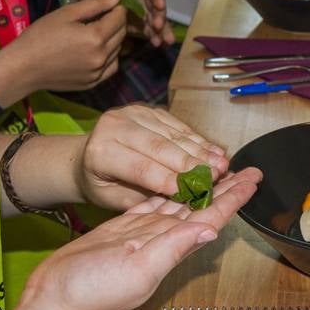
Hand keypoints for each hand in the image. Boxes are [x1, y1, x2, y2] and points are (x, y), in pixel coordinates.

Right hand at [3, 0, 126, 93]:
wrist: (23, 68)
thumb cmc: (41, 35)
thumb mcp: (67, 13)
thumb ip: (96, 3)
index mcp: (95, 37)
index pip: (120, 17)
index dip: (116, 7)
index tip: (106, 4)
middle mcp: (101, 57)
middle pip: (122, 33)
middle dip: (116, 21)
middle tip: (100, 16)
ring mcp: (98, 73)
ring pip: (118, 50)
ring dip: (112, 39)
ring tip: (94, 32)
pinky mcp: (92, 83)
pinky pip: (111, 67)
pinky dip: (109, 56)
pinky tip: (94, 50)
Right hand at [17, 167, 260, 309]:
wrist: (55, 300)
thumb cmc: (92, 293)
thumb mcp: (139, 269)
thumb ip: (174, 248)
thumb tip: (210, 229)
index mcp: (170, 248)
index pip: (210, 217)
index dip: (233, 198)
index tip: (252, 179)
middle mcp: (162, 240)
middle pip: (201, 207)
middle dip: (224, 188)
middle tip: (244, 167)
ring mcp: (143, 234)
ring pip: (179, 203)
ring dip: (200, 187)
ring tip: (216, 169)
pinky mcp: (124, 229)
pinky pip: (153, 204)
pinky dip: (167, 190)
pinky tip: (175, 181)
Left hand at [69, 0, 173, 46]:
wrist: (80, 5)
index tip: (160, 6)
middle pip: (155, 6)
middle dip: (160, 16)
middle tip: (159, 27)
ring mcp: (139, 12)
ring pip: (154, 20)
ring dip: (160, 30)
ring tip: (163, 41)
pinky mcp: (136, 25)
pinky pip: (147, 31)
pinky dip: (152, 37)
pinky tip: (156, 44)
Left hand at [76, 104, 231, 209]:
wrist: (86, 156)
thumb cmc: (100, 182)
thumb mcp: (114, 199)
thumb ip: (145, 198)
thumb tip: (181, 201)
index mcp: (102, 152)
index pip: (141, 167)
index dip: (170, 179)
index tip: (194, 192)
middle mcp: (115, 126)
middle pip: (161, 146)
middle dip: (192, 163)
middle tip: (217, 176)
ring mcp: (133, 113)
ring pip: (173, 134)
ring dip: (201, 150)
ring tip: (223, 164)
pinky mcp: (148, 109)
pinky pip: (177, 125)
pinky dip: (198, 139)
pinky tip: (214, 151)